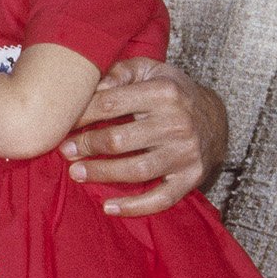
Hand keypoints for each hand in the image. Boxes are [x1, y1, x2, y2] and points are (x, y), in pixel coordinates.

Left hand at [61, 58, 227, 216]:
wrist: (214, 117)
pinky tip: (109, 208)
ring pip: (136, 169)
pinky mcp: (191, 176)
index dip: (81, 115)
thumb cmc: (170, 91)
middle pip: (120, 140)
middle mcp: (177, 123)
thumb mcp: (149, 70)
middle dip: (86, 146)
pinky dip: (135, 206)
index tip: (62, 124)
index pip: (110, 104)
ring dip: (101, 174)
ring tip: (76, 173)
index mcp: (163, 92)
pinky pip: (162, 198)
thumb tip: (94, 86)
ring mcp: (186, 152)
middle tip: (64, 151)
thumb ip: (120, 72)